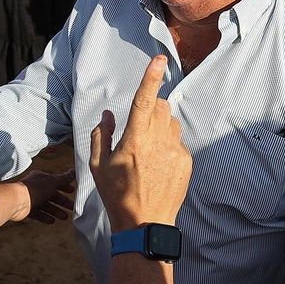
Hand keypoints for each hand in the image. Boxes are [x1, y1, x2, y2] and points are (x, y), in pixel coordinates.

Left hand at [17, 168, 75, 223]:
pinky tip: (52, 221)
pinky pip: (38, 214)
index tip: (72, 191)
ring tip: (65, 217)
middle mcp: (36, 188)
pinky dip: (45, 217)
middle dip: (63, 201)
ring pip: (46, 206)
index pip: (55, 182)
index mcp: (41, 178)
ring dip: (56, 211)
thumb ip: (64, 178)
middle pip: (52, 195)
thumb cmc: (33, 188)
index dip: (64, 186)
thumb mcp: (52, 182)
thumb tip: (73, 172)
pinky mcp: (27, 210)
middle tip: (72, 206)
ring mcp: (31, 199)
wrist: (17, 201)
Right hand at [89, 55, 189, 232]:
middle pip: (161, 106)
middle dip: (151, 107)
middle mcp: (157, 142)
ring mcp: (175, 152)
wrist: (145, 224)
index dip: (150, 77)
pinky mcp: (186, 161)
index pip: (143, 101)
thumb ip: (101, 135)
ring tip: (147, 150)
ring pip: (171, 122)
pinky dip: (168, 144)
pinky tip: (157, 165)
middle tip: (139, 127)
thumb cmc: (117, 195)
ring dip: (160, 125)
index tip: (159, 59)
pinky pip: (178, 141)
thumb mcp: (98, 166)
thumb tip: (109, 115)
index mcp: (134, 141)